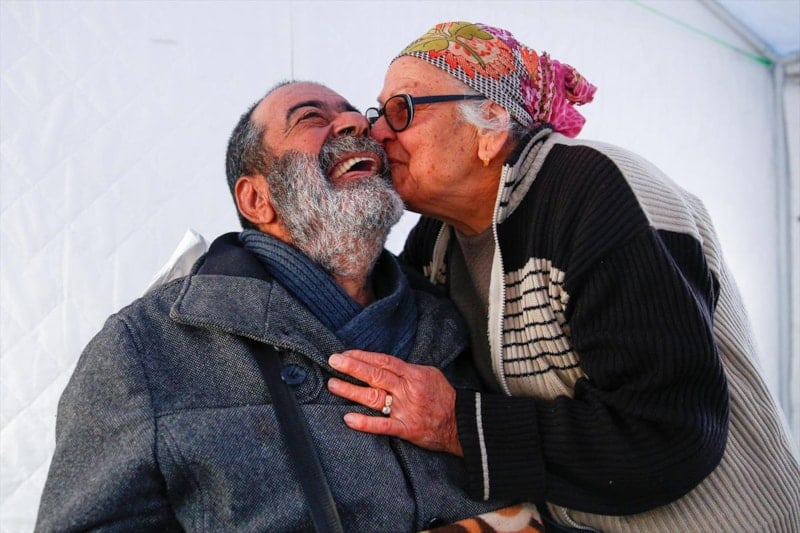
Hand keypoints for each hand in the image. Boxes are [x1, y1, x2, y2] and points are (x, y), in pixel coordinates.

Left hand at [327, 350, 462, 456]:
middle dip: (352, 367)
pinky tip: (348, 418)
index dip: (363, 356)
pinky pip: (383, 425)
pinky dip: (365, 423)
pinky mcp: (407, 429)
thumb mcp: (429, 375)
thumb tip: (384, 365)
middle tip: (333, 361)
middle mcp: (408, 390)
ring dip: (351, 390)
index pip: (384, 361)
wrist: (463, 423)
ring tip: (332, 384)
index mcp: (414, 374)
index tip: (345, 354)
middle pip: (376, 375)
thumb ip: (407, 371)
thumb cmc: (444, 397)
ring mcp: (406, 410)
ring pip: (374, 398)